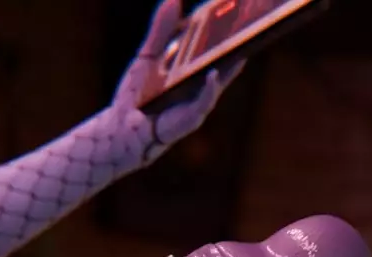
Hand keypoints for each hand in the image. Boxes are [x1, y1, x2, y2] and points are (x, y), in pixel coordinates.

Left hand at [110, 0, 245, 163]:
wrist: (120, 128)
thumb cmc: (136, 94)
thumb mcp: (149, 54)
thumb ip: (161, 29)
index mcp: (194, 69)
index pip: (216, 46)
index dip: (227, 29)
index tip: (237, 8)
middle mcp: (202, 86)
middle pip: (225, 62)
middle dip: (237, 46)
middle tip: (250, 25)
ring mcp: (199, 103)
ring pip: (219, 81)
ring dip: (231, 67)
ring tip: (241, 50)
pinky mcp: (190, 119)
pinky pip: (203, 101)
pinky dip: (209, 89)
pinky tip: (212, 74)